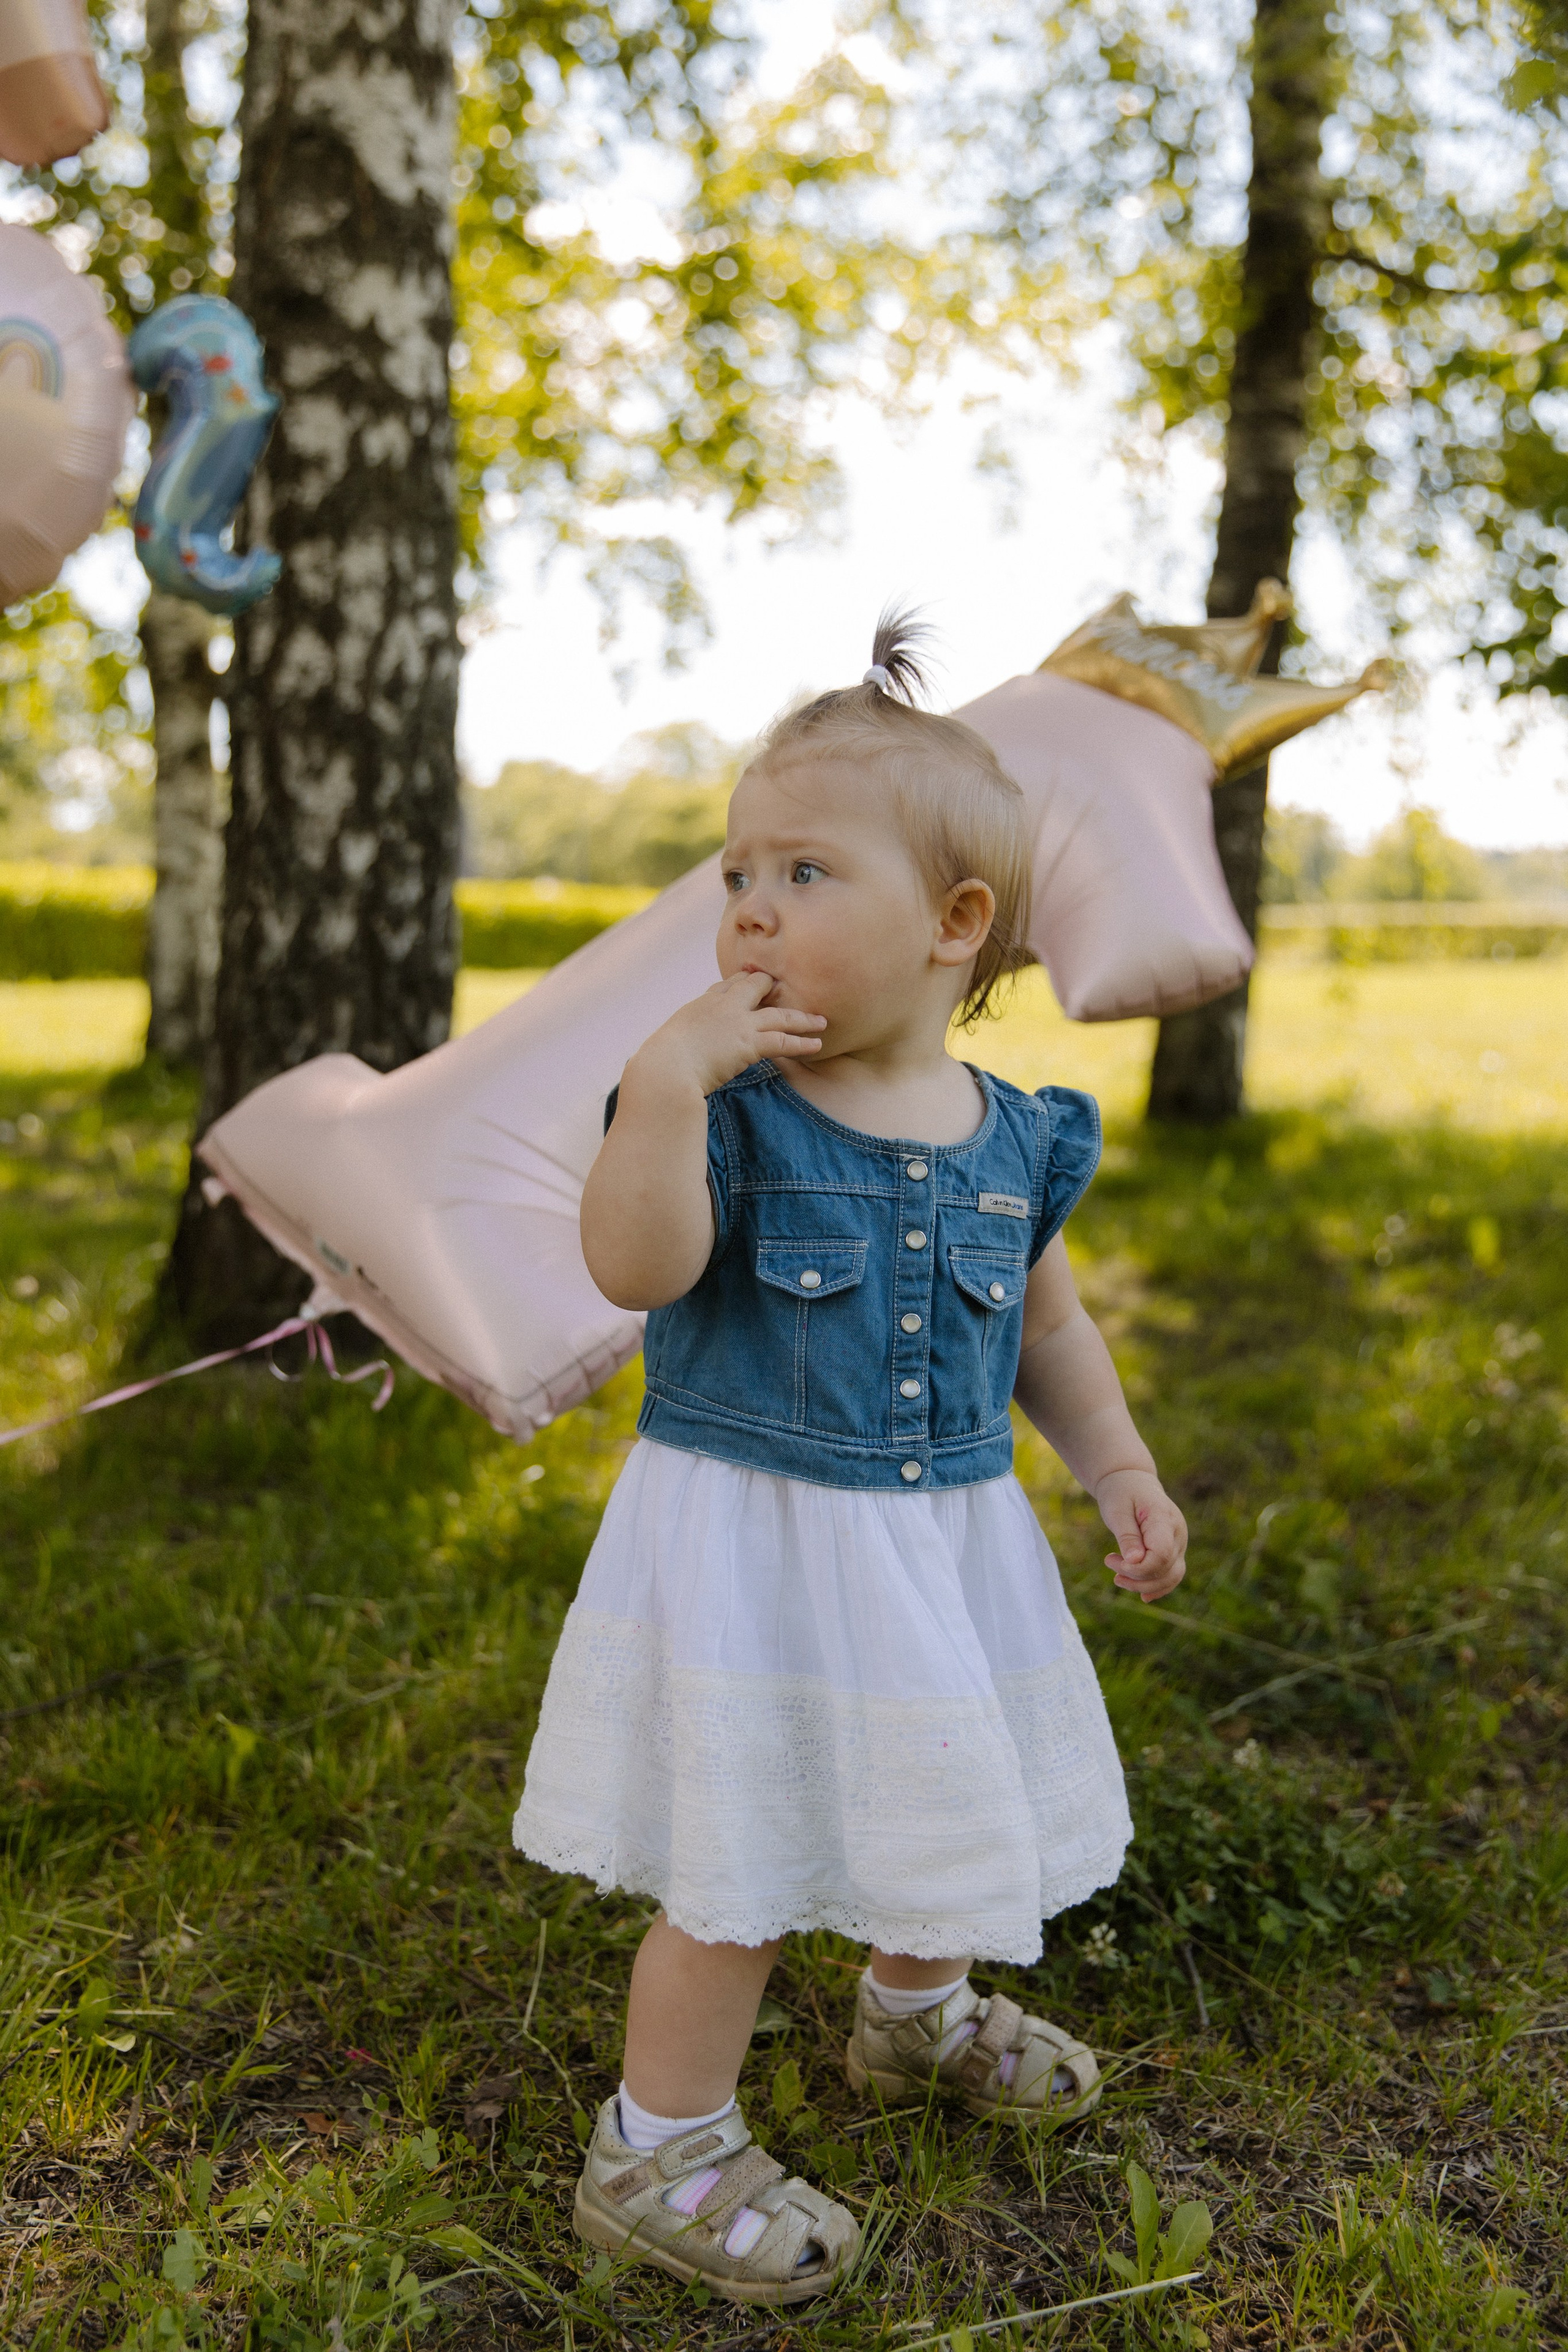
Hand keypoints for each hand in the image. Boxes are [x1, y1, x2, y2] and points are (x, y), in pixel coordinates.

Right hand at [632, 969, 825, 1100]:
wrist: (664, 1070)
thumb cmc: (657, 1066)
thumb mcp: (663, 1049)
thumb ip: (673, 1048)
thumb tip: (658, 1064)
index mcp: (699, 1005)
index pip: (725, 986)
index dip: (742, 984)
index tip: (753, 982)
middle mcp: (721, 1006)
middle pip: (755, 986)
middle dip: (774, 988)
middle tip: (791, 993)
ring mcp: (737, 1022)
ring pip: (779, 1014)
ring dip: (802, 1018)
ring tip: (822, 1022)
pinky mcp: (748, 1042)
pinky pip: (783, 1040)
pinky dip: (802, 1042)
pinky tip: (817, 1044)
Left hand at [1095, 1469, 1186, 1602]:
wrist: (1132, 1482)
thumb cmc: (1122, 1493)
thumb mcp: (1117, 1510)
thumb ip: (1127, 1535)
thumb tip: (1135, 1561)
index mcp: (1164, 1519)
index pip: (1161, 1555)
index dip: (1139, 1567)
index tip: (1114, 1560)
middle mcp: (1178, 1533)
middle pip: (1166, 1569)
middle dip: (1136, 1576)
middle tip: (1109, 1562)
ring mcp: (1179, 1543)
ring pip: (1172, 1576)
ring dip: (1144, 1585)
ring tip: (1118, 1578)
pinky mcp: (1174, 1550)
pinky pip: (1172, 1575)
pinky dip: (1158, 1587)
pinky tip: (1142, 1596)